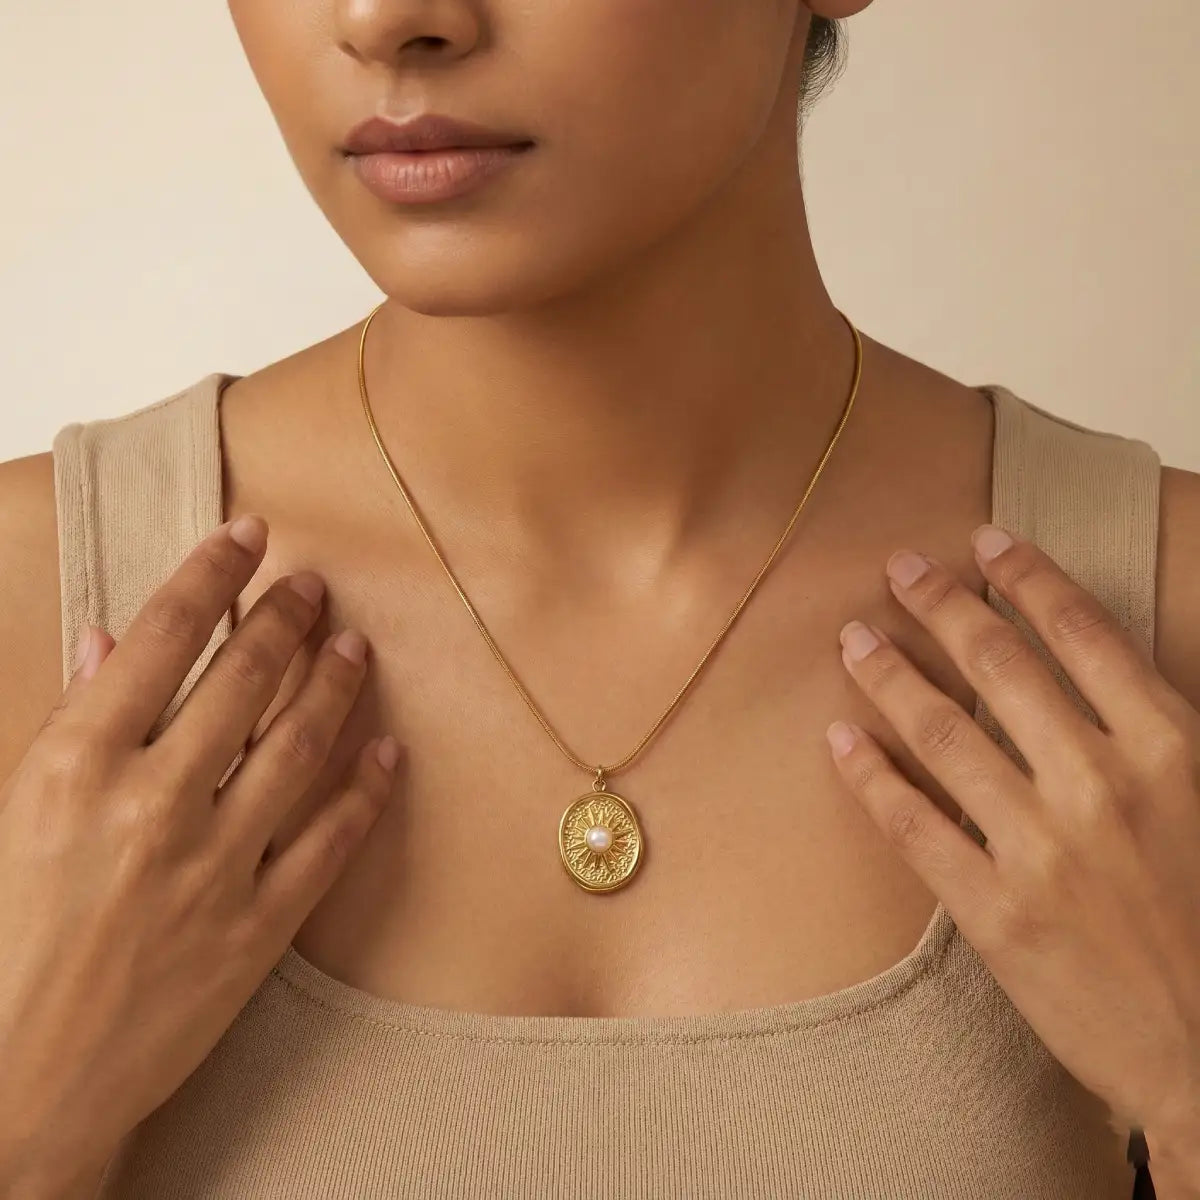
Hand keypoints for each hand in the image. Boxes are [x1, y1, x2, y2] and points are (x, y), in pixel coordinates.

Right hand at [0, 515, 399, 1191]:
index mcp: (74, 766)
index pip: (161, 637)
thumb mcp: (12, 813)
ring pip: (298, 747)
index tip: (248, 537)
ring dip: (334, 687)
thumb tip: (109, 638)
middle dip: (284, 619)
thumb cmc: (2, 939)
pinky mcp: (257, 927)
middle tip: (314, 587)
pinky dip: (365, 792)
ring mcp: (212, 867)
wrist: (20, 1082)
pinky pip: (329, 842)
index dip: (213, 575)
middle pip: (242, 680)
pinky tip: (388, 752)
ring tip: (355, 647)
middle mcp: (150, 805)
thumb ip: (69, 722)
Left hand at [825, 523, 1199, 1166]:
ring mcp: (1041, 847)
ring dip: (890, 674)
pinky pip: (913, 824)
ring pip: (943, 732)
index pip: (1081, 633)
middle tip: (900, 569)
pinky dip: (870, 775)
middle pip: (999, 666)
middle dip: (942, 605)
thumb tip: (1107, 666)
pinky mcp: (995, 910)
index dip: (1026, 578)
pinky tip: (839, 739)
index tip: (984, 543)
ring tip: (854, 639)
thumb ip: (1158, 730)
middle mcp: (1100, 783)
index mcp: (1169, 748)